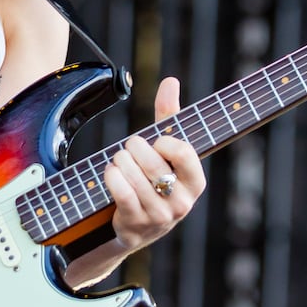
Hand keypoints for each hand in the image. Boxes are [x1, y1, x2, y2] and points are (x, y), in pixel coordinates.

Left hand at [102, 76, 205, 252]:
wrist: (138, 225)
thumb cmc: (156, 179)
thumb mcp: (166, 151)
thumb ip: (170, 116)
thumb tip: (170, 81)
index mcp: (195, 182)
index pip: (184, 154)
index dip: (165, 142)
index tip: (157, 141)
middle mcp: (182, 202)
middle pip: (153, 163)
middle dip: (135, 148)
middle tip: (130, 147)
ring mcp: (159, 216)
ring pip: (134, 176)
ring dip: (120, 161)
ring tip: (120, 159)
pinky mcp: (136, 223)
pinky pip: (122, 192)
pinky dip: (112, 176)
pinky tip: (111, 172)